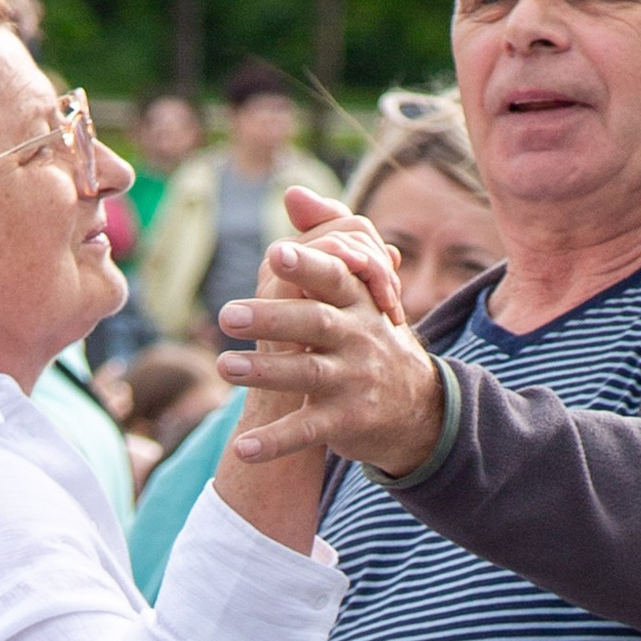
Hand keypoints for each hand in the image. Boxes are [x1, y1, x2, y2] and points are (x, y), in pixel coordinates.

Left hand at [219, 192, 448, 476]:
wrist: (416, 408)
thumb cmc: (368, 336)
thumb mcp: (359, 290)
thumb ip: (327, 238)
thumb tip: (291, 192)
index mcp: (359, 302)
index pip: (335, 278)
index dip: (308, 266)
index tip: (274, 254)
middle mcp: (360, 339)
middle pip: (315, 324)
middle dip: (272, 318)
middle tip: (226, 314)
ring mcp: (355, 382)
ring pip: (308, 375)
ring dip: (264, 372)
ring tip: (223, 365)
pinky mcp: (347, 423)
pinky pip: (307, 432)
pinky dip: (275, 441)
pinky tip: (242, 447)